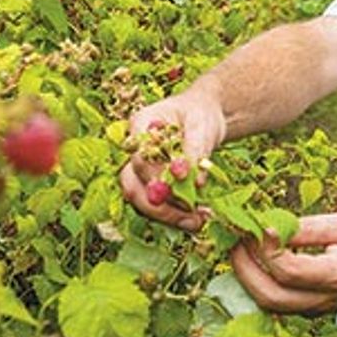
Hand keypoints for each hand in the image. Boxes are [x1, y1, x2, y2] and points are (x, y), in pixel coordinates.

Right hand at [119, 88, 226, 230]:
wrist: (204, 120)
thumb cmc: (200, 116)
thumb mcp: (202, 126)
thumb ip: (195, 149)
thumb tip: (194, 181)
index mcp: (140, 126)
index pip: (139, 156)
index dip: (156, 174)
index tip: (183, 181)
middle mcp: (133, 151)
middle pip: (132, 185)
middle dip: (160, 206)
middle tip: (191, 216)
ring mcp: (139, 171)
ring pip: (142, 201)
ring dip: (169, 216)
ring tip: (199, 220)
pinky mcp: (152, 186)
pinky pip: (157, 206)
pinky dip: (176, 215)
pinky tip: (198, 218)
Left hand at [230, 212, 336, 314]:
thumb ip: (309, 228)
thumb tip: (273, 226)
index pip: (290, 271)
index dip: (268, 250)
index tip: (260, 227)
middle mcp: (324, 299)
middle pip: (271, 296)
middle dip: (245, 268)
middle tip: (238, 240)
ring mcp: (312, 309)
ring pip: (267, 303)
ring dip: (247, 275)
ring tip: (242, 246)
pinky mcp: (304, 310)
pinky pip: (273, 300)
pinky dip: (257, 280)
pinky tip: (254, 258)